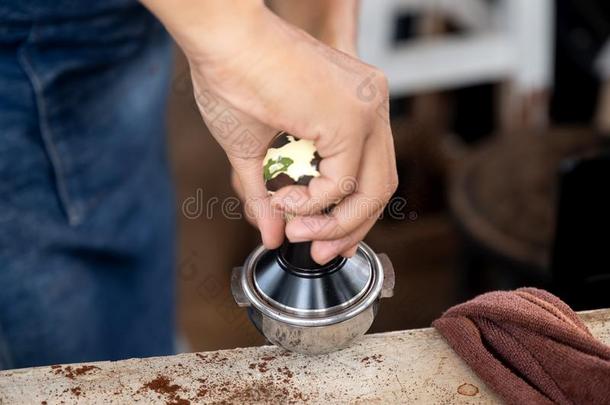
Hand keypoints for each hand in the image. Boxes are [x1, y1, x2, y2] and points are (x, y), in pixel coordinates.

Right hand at [144, 1, 397, 263]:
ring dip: (333, 223)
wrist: (222, 39)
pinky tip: (286, 199)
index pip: (370, 172)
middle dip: (348, 229)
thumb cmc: (232, 80)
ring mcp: (366, 108)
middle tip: (317, 251)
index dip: (351, 214)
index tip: (325, 238)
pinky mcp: (351, 116)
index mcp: (355, 105)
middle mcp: (370, 104)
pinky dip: (315, 202)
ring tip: (295, 230)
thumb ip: (266, 196)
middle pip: (380, 186)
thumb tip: (269, 235)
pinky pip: (343, 182)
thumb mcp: (254, 152)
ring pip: (374, 190)